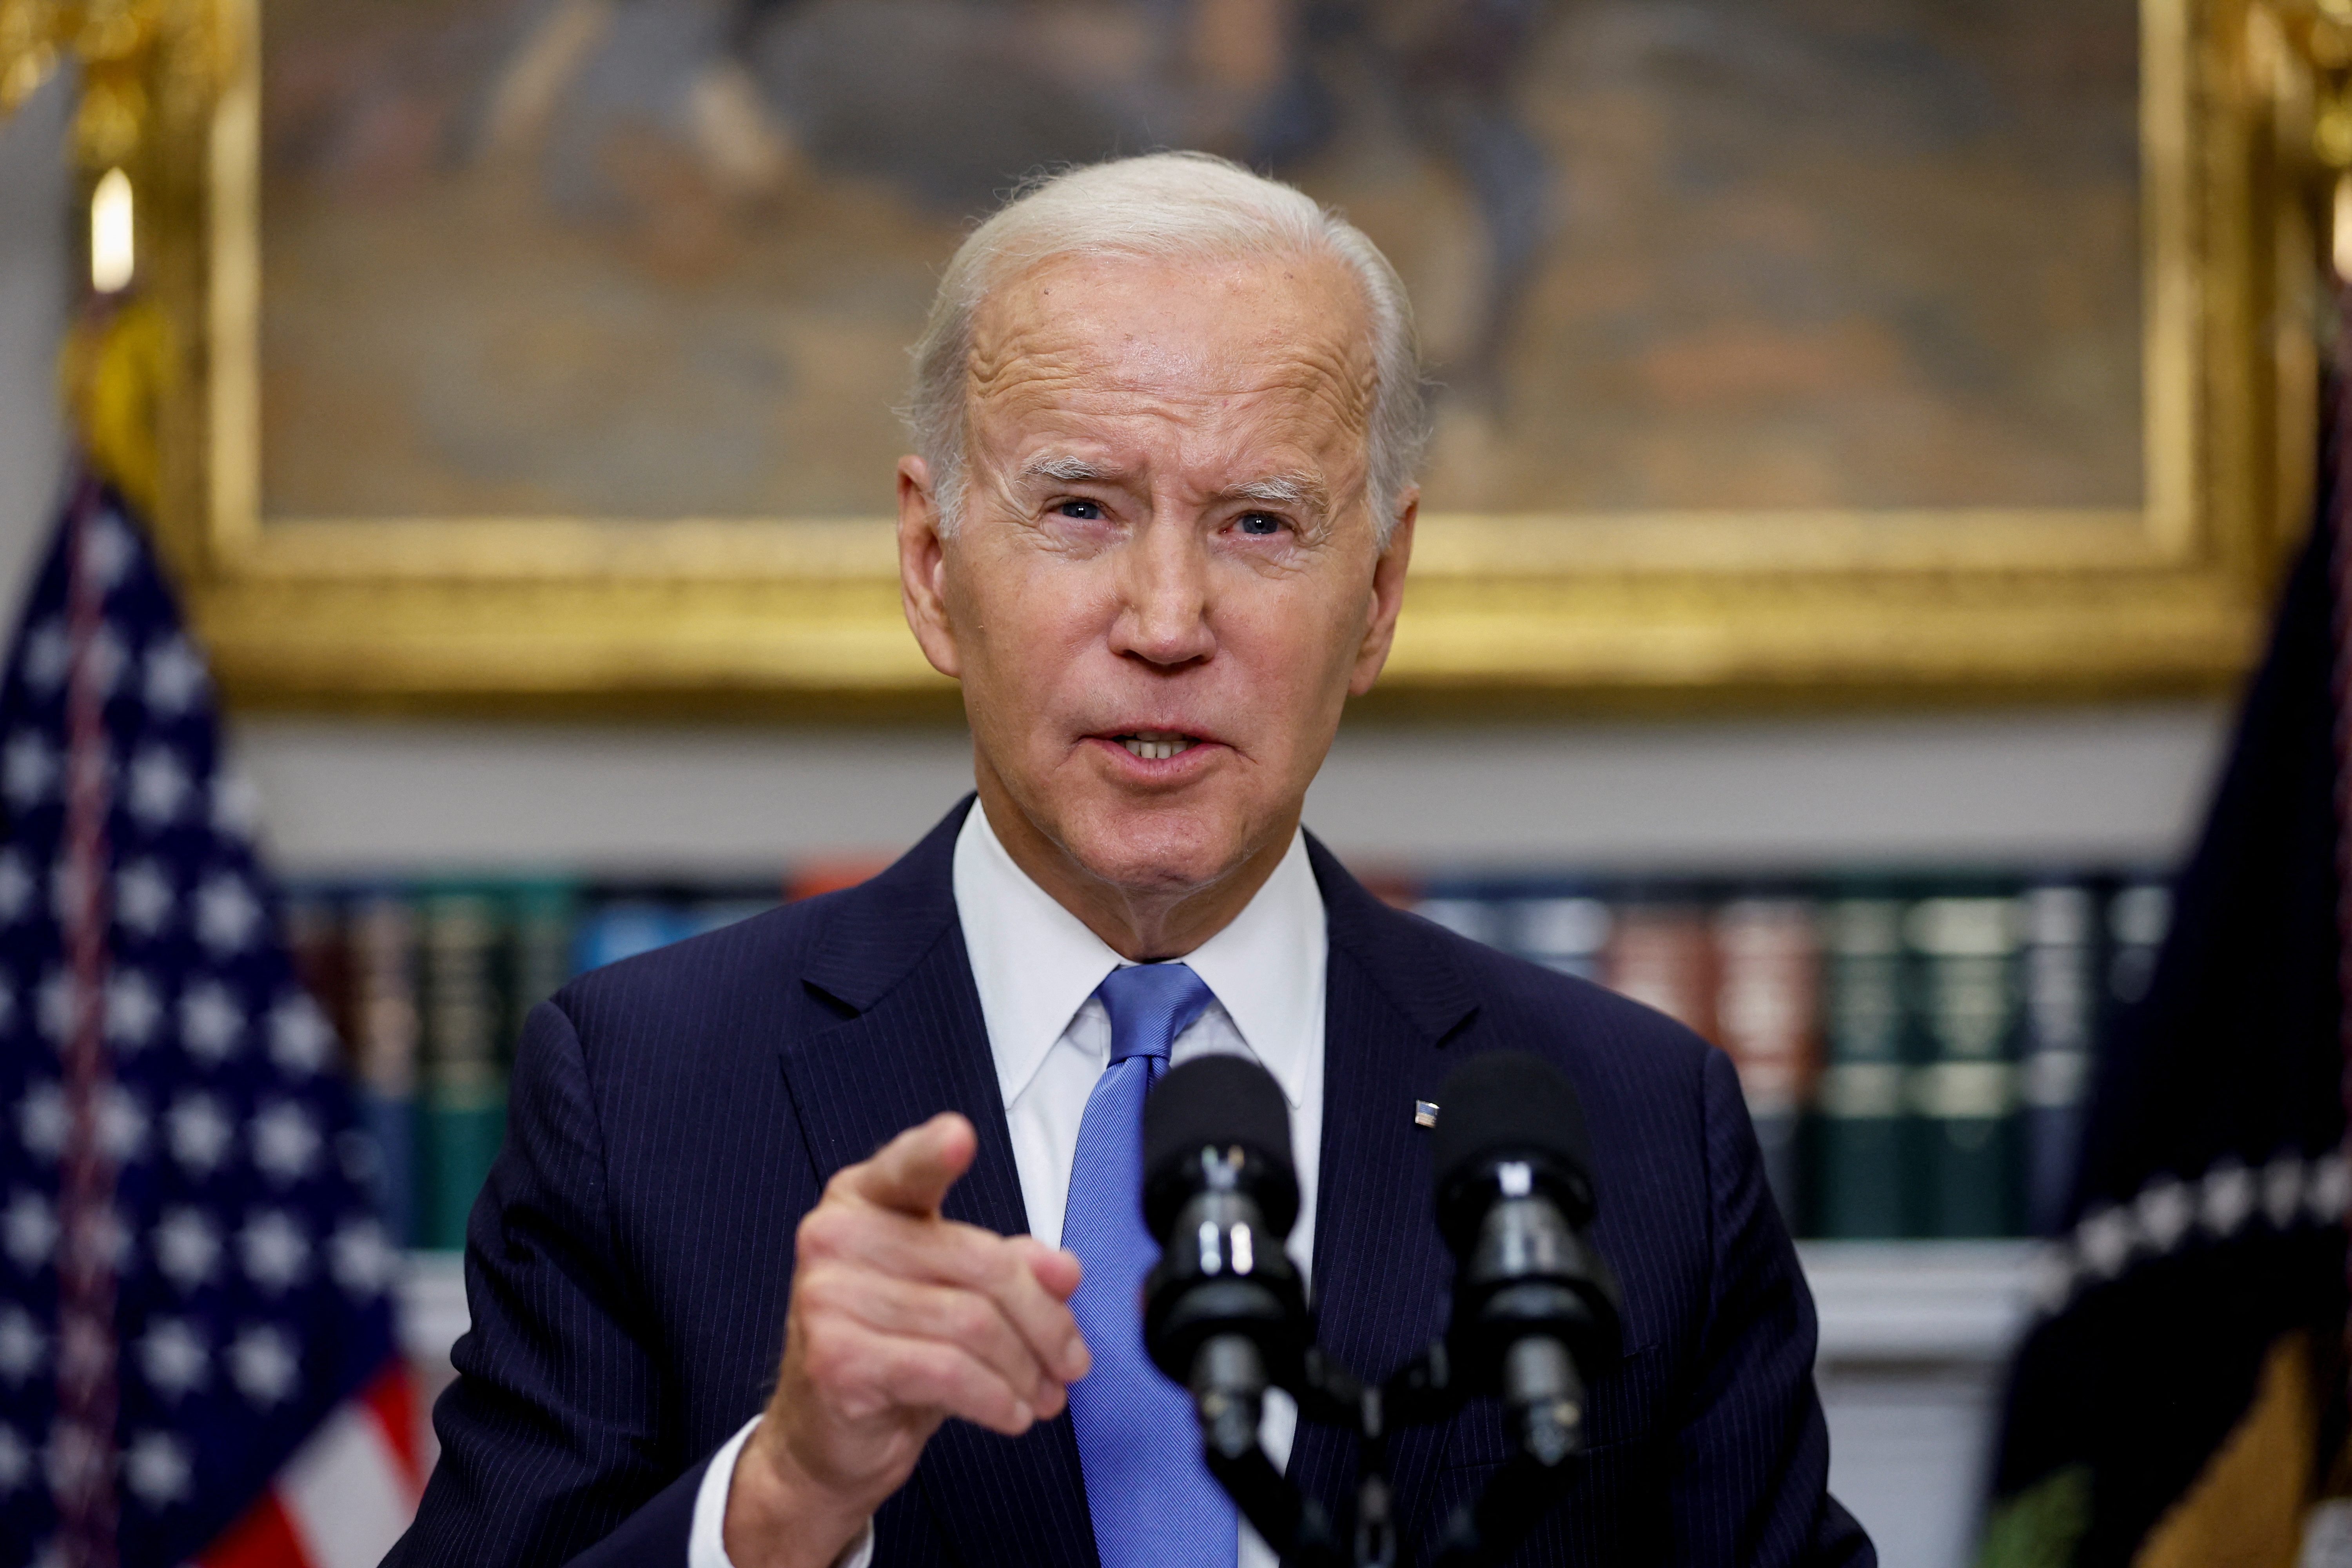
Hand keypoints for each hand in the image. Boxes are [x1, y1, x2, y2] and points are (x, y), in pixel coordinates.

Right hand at [723, 1113, 1089, 1567]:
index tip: (960, 1138)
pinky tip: (1011, 1412)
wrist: (824, 1433)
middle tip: (1072, 1360)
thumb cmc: (891, 1348)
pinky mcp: (836, 1359)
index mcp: (864, 1199)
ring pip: (971, 1323)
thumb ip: (1008, 1268)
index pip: (906, 1168)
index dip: (932, 1152)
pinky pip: (947, 1371)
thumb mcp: (953, 1295)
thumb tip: (1063, 1270)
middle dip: (1043, 1320)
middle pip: (978, 1262)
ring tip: (1044, 1394)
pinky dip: (995, 1398)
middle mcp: (835, 1237)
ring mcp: (827, 1297)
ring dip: (1025, 1368)